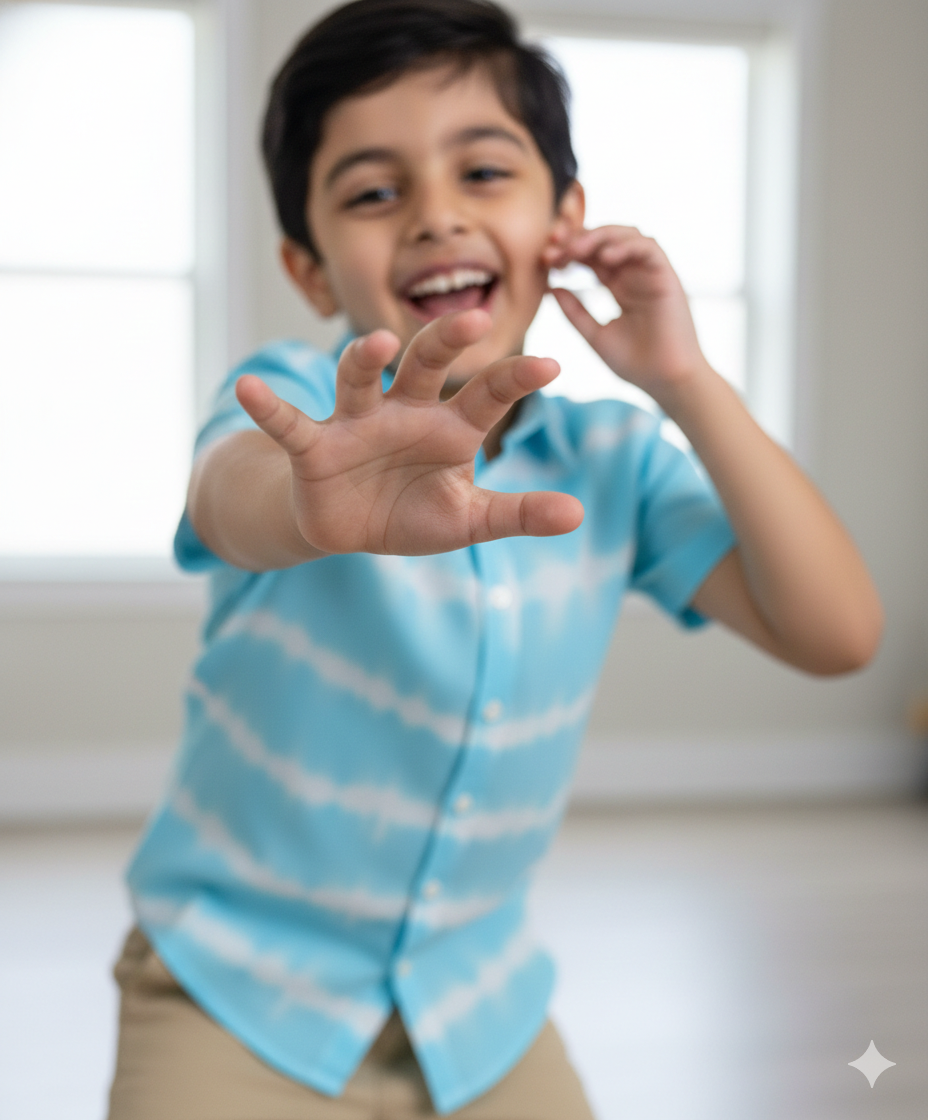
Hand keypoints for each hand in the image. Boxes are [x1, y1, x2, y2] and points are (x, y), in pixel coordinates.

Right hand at [235, 310, 583, 556]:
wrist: (351, 529)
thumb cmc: (415, 513)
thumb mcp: (469, 520)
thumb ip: (516, 513)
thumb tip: (577, 515)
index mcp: (450, 428)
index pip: (486, 396)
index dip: (513, 380)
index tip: (551, 366)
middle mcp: (405, 411)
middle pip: (426, 365)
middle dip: (446, 341)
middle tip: (474, 319)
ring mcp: (357, 422)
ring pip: (359, 378)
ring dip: (363, 359)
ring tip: (376, 344)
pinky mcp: (314, 447)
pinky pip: (290, 423)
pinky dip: (269, 408)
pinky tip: (247, 388)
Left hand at [543, 226, 709, 404]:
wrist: (667, 382)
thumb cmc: (636, 364)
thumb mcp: (595, 335)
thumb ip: (575, 312)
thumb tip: (551, 288)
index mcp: (618, 286)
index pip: (591, 256)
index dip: (567, 251)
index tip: (545, 258)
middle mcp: (635, 275)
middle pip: (606, 239)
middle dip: (578, 236)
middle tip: (554, 243)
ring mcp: (651, 274)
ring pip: (627, 235)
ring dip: (600, 236)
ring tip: (576, 249)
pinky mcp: (668, 276)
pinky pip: (649, 248)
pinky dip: (627, 246)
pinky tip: (605, 257)